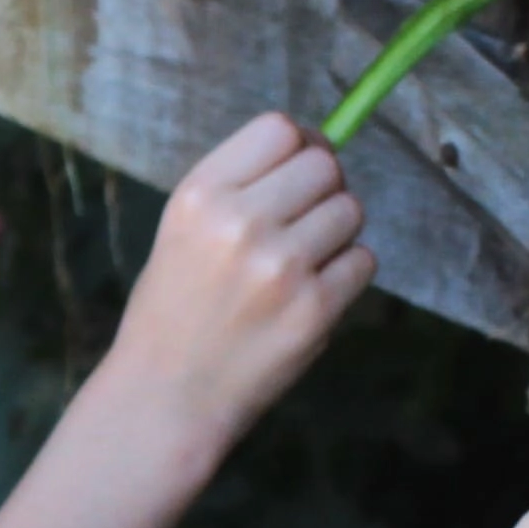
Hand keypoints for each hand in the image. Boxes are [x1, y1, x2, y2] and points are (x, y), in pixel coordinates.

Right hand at [94, 113, 374, 458]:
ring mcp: (281, 267)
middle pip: (325, 165)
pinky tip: (310, 296)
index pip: (279, 130)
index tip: (300, 169)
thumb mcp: (183, 230)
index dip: (300, 145)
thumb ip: (241, 188)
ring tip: (302, 265)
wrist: (166, 397)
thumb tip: (316, 150)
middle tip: (304, 223)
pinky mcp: (315, 310)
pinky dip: (346, 276)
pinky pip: (362, 262)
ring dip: (337, 233)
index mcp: (200, 195)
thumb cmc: (174, 312)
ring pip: (351, 211)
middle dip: (323, 190)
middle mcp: (240, 222)